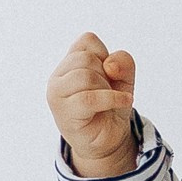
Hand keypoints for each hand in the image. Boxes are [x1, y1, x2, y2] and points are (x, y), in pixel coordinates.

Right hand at [48, 32, 138, 176]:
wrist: (108, 140)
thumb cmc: (111, 106)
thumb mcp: (124, 79)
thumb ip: (123, 62)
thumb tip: (110, 64)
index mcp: (68, 63)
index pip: (87, 40)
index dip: (105, 55)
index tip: (107, 75)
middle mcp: (58, 77)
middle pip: (86, 58)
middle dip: (105, 74)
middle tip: (107, 92)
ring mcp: (57, 94)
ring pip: (85, 76)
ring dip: (106, 88)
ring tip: (108, 101)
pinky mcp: (63, 113)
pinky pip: (88, 98)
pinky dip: (112, 99)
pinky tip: (124, 102)